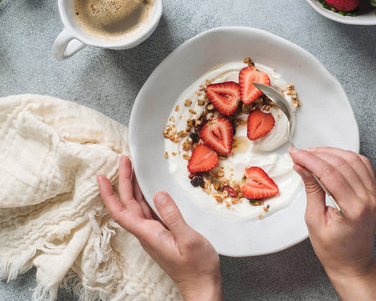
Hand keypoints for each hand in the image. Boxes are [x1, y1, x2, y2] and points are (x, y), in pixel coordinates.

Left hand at [97, 156, 222, 300]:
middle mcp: (147, 232)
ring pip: (137, 206)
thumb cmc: (197, 266)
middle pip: (127, 204)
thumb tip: (158, 194)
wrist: (202, 285)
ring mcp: (154, 233)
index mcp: (149, 234)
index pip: (121, 212)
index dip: (109, 194)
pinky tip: (148, 188)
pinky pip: (148, 210)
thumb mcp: (188, 240)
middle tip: (124, 160)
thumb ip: (173, 217)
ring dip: (132, 187)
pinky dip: (144, 196)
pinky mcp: (162, 233)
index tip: (101, 177)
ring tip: (132, 169)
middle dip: (122, 181)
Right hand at [290, 147, 375, 300]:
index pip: (329, 173)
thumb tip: (302, 166)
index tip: (295, 154)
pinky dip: (346, 156)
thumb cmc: (333, 249)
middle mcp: (368, 199)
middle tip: (299, 153)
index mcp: (353, 209)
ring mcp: (374, 195)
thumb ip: (311, 190)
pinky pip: (363, 165)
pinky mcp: (374, 192)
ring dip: (331, 152)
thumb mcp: (314, 220)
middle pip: (341, 163)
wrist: (352, 263)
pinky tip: (332, 156)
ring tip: (313, 153)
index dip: (309, 160)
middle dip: (317, 154)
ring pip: (354, 160)